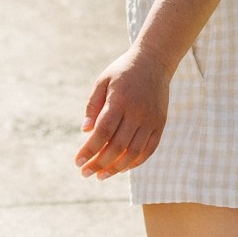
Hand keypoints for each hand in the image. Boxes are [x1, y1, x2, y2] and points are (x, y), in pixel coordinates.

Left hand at [75, 48, 171, 179]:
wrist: (154, 61)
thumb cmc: (123, 71)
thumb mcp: (103, 81)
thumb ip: (93, 105)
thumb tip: (85, 132)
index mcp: (119, 100)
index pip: (102, 132)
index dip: (89, 150)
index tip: (77, 161)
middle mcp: (137, 112)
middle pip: (117, 146)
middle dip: (99, 164)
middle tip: (85, 173)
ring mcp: (151, 119)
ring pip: (133, 152)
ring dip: (116, 168)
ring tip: (101, 176)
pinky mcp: (160, 124)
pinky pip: (149, 150)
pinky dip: (135, 162)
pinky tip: (122, 168)